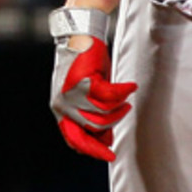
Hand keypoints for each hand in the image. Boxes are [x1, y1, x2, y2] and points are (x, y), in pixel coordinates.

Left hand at [49, 37, 135, 161]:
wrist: (79, 36)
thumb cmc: (84, 66)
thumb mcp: (86, 96)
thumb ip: (92, 116)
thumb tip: (106, 139)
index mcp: (60, 110)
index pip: (74, 140)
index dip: (92, 150)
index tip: (109, 155)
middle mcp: (62, 105)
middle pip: (92, 128)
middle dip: (112, 126)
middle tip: (125, 113)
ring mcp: (71, 94)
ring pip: (103, 113)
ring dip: (119, 106)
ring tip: (125, 97)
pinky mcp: (84, 81)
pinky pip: (110, 95)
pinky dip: (123, 91)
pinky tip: (131, 86)